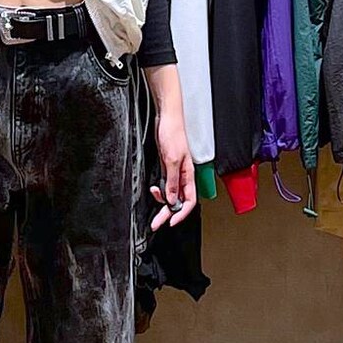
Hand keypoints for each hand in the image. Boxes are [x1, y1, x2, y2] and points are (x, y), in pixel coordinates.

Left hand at [149, 110, 195, 230]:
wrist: (166, 119)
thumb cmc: (173, 133)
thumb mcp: (172, 160)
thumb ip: (173, 181)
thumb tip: (171, 199)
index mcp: (189, 176)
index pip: (189, 201)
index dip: (181, 214)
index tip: (171, 222)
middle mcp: (183, 177)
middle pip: (178, 201)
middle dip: (167, 213)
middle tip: (156, 223)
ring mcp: (174, 173)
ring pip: (170, 195)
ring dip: (161, 201)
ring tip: (153, 196)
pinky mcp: (166, 168)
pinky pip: (165, 186)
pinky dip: (159, 191)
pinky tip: (154, 190)